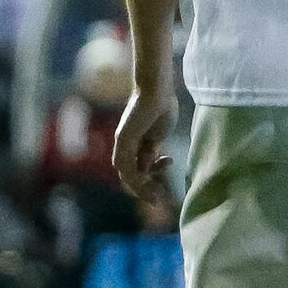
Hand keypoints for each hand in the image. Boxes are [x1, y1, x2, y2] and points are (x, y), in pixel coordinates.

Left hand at [113, 82, 177, 200]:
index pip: (136, 169)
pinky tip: (150, 183)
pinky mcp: (124, 140)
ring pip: (127, 174)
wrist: (158, 89)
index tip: (164, 184)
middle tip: (158, 198)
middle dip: (143, 189)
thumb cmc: (162, 106)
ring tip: (155, 196)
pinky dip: (137, 179)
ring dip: (140, 188)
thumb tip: (146, 167)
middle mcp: (124, 145)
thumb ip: (152, 151)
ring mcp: (122, 143)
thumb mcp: (158, 136)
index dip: (149, 180)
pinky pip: (127, 166)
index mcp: (134, 143)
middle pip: (129, 175)